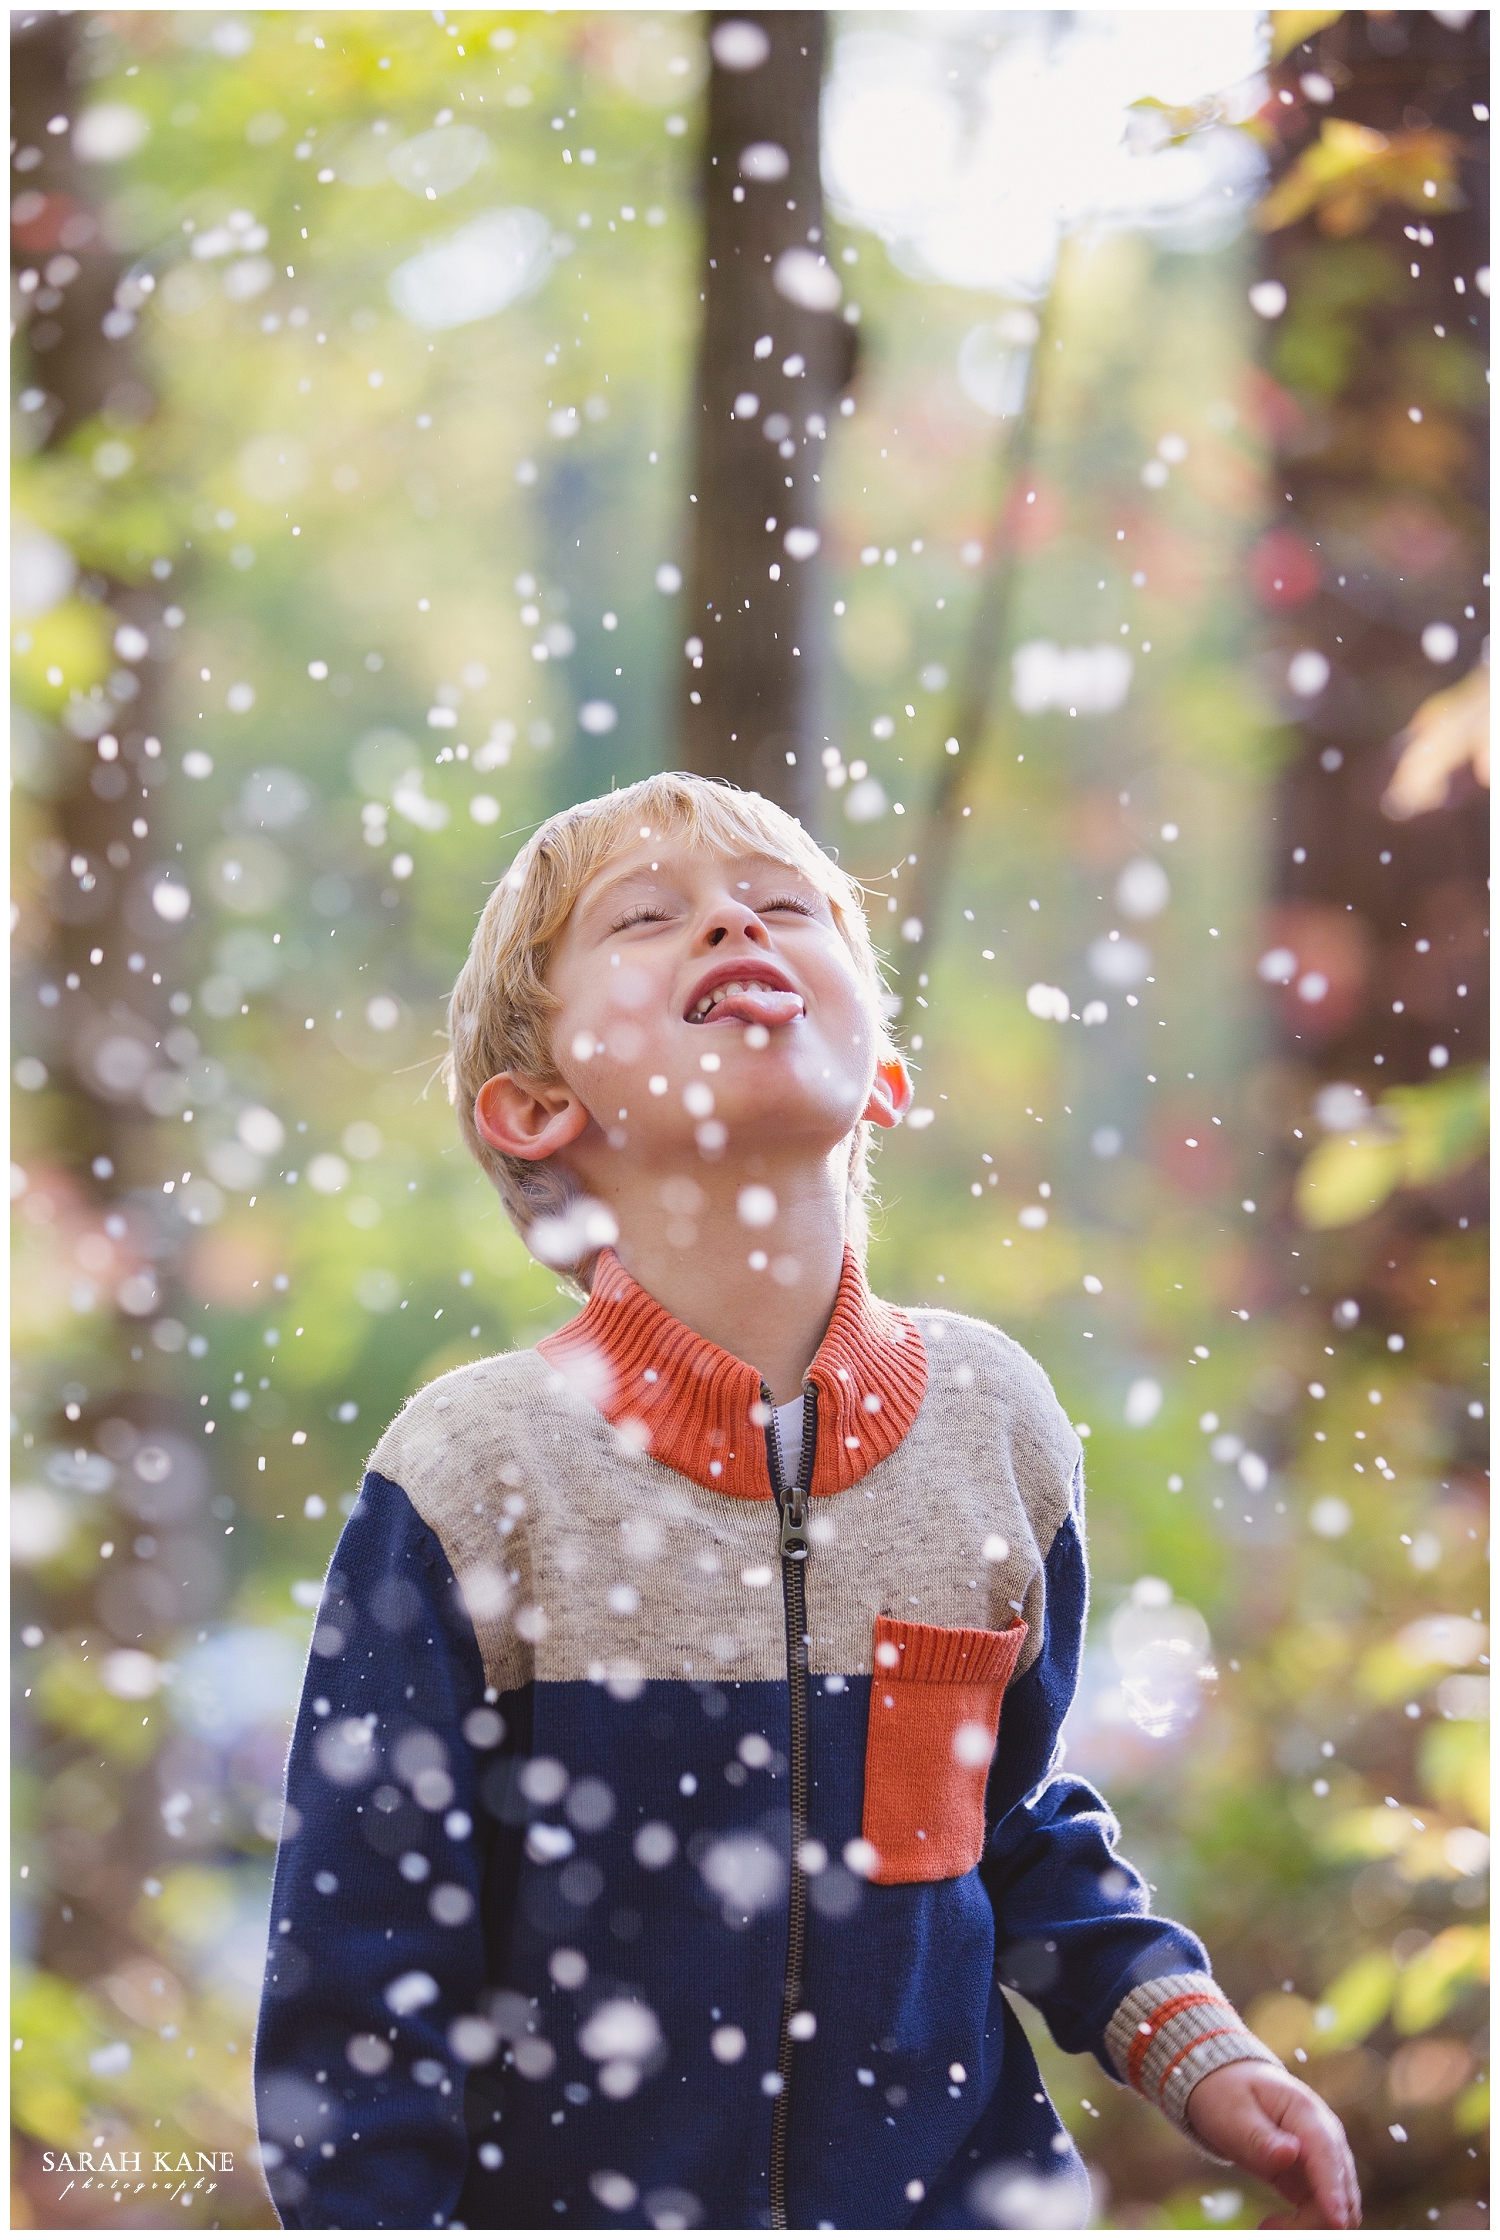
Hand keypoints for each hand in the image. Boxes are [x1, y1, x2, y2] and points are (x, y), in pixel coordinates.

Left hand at [1185, 2061, 1360, 2228]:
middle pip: (1340, 2188)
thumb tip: (1291, 2153)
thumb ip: (1260, 2137)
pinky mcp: (1315, 2178)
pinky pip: (1322, 2211)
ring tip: (1265, 2227)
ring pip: (1337, 2207)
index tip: (1336, 2222)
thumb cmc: (1228, 2094)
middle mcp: (1325, 2136)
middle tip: (1267, 2228)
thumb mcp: (1233, 2112)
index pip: (1326, 2154)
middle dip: (1316, 2219)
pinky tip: (1271, 2223)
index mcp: (1306, 2111)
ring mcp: (1324, 2159)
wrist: (1227, 2085)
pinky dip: (1303, 2225)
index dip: (1333, 2189)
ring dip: (1308, 2226)